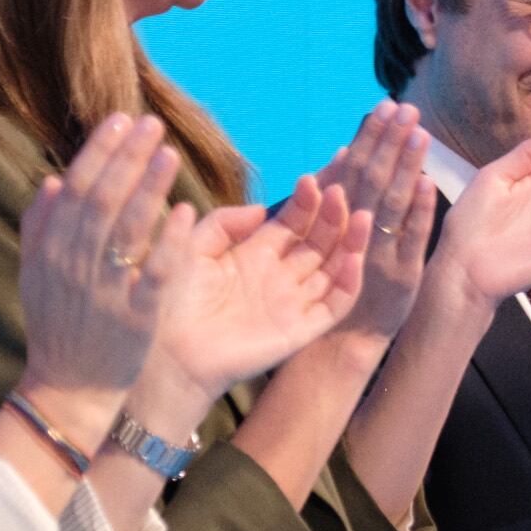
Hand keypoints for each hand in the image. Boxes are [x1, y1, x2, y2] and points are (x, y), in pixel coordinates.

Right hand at [17, 114, 178, 403]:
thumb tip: (53, 180)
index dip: (100, 152)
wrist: (67, 388)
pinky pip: (155, 275)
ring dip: (150, 188)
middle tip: (152, 124)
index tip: (122, 120)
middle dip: (128, 158)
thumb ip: (40, 227)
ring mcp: (105, 292)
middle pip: (103, 200)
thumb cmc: (57, 326)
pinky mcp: (135, 319)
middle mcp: (76, 265)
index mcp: (52, 250)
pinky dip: (169, 244)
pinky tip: (186, 214)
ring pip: (128, 232)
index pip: (76, 188)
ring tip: (171, 154)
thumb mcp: (36, 276)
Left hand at [150, 176, 365, 398]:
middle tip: (341, 191)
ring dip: (350, 242)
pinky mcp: (300, 331)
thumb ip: (224, 223)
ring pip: (334, 269)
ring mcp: (293, 303)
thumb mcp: (194, 247)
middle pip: (319, 241)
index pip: (293, 222)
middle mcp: (280, 277)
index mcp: (255, 254)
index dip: (307, 201)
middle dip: (332, 216)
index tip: (315, 179)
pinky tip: (353, 258)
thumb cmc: (172, 299)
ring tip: (362, 215)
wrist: (168, 351)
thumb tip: (261, 208)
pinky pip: (334, 306)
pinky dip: (349, 284)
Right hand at [317, 102, 438, 343]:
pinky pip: (411, 239)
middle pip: (370, 179)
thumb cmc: (334, 284)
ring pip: (390, 203)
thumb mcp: (328, 237)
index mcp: (333, 218)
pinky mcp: (402, 276)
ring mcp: (377, 253)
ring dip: (404, 165)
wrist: (340, 342)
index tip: (383, 105)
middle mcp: (351, 232)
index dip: (368, 136)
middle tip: (405, 108)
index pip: (351, 168)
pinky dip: (418, 210)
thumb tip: (342, 150)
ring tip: (418, 131)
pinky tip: (427, 182)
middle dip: (388, 141)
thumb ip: (336, 195)